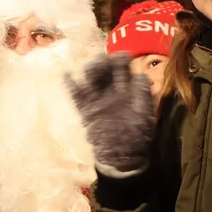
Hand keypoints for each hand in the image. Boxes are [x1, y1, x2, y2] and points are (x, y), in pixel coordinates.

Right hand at [65, 53, 155, 175]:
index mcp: (127, 92)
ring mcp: (98, 101)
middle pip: (105, 73)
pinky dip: (71, 86)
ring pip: (91, 81)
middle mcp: (111, 93)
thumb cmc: (137, 136)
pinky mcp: (86, 111)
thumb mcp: (144, 115)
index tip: (123, 54)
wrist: (123, 157)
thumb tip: (142, 76)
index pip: (123, 71)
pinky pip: (77, 96)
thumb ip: (143, 96)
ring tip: (92, 66)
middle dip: (104, 63)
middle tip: (104, 58)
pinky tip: (67, 75)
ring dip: (91, 71)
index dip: (122, 62)